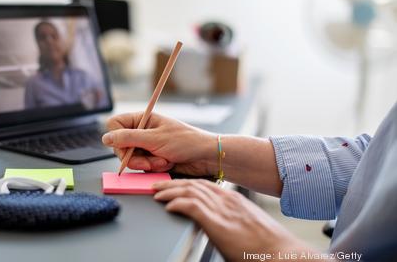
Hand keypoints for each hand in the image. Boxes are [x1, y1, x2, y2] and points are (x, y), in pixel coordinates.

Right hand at [102, 112, 216, 175]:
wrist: (206, 157)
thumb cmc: (186, 141)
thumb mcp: (155, 139)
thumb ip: (128, 138)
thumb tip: (105, 138)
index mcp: (142, 119)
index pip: (114, 125)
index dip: (117, 138)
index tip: (126, 148)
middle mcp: (142, 131)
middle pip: (120, 146)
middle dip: (135, 157)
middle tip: (148, 161)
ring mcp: (146, 145)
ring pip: (131, 159)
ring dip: (146, 164)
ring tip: (163, 161)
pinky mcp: (152, 159)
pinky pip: (142, 167)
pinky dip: (153, 168)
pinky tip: (166, 164)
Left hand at [153, 179, 314, 260]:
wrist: (281, 254)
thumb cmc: (267, 246)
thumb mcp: (247, 226)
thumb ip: (231, 221)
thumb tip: (220, 228)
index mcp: (234, 200)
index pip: (204, 184)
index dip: (185, 182)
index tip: (173, 184)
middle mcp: (227, 200)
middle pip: (194, 184)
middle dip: (173, 184)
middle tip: (158, 185)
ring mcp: (223, 210)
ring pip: (189, 192)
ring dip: (170, 192)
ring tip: (157, 194)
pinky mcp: (218, 223)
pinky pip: (192, 207)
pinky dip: (177, 204)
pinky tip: (168, 207)